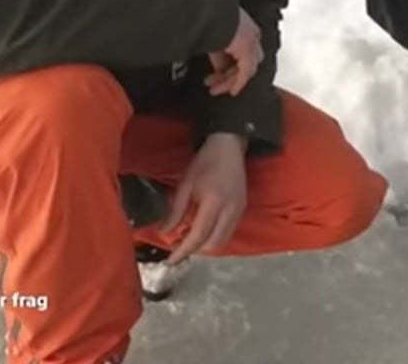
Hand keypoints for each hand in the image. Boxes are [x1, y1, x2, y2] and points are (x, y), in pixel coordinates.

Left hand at [161, 133, 247, 264]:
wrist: (229, 147)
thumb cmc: (204, 163)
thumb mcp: (185, 185)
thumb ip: (175, 212)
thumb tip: (164, 233)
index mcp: (214, 203)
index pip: (198, 236)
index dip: (183, 251)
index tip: (170, 260)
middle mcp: (230, 210)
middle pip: (213, 244)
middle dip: (195, 250)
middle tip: (178, 245)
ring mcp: (239, 210)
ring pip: (223, 240)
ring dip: (206, 244)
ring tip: (190, 237)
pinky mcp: (242, 208)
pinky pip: (229, 231)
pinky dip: (215, 236)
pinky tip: (204, 228)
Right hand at [209, 8, 261, 96]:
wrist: (211, 12)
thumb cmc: (210, 18)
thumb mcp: (215, 40)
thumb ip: (219, 56)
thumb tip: (219, 70)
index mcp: (246, 29)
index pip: (243, 53)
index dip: (229, 66)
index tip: (218, 75)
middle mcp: (252, 37)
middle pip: (246, 63)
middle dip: (230, 76)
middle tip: (215, 86)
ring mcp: (251, 44)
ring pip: (246, 70)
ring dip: (229, 81)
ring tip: (215, 89)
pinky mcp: (248, 52)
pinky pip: (245, 73)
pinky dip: (238, 83)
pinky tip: (231, 91)